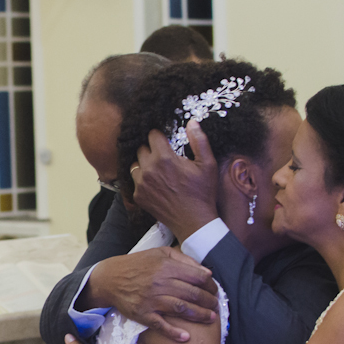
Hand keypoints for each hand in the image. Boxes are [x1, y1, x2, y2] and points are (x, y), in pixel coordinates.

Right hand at [79, 248, 217, 341]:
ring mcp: (151, 299)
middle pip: (192, 293)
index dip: (210, 285)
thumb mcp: (159, 253)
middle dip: (209, 301)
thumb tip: (204, 271)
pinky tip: (186, 337)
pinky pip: (160, 325)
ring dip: (199, 315)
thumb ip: (182, 259)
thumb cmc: (137, 265)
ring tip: (211, 318)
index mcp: (166, 266)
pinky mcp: (142, 314)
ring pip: (181, 309)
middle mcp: (160, 282)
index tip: (215, 290)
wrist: (110, 278)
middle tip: (216, 306)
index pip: (197, 277)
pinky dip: (173, 333)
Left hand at [132, 120, 219, 242]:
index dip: (160, 136)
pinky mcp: (138, 196)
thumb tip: (192, 122)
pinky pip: (135, 181)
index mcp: (164, 158)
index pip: (152, 135)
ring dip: (144, 164)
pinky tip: (155, 184)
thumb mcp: (208, 164)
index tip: (166, 141)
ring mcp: (141, 184)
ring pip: (135, 164)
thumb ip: (199, 140)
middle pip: (142, 148)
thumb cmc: (202, 192)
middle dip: (152, 150)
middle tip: (164, 157)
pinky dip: (142, 180)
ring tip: (158, 170)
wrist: (194, 221)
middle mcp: (148, 169)